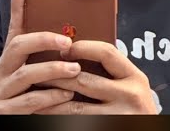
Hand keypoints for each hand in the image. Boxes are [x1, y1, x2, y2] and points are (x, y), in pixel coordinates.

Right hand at [0, 0, 81, 113]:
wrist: (25, 129)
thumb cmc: (39, 103)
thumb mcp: (43, 79)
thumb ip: (48, 61)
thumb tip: (71, 38)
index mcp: (7, 62)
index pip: (13, 28)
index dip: (17, 6)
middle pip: (16, 47)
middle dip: (43, 40)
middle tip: (67, 41)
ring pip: (25, 74)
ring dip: (52, 70)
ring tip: (75, 68)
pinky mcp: (4, 111)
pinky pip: (30, 100)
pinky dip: (51, 97)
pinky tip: (67, 96)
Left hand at [38, 40, 157, 113]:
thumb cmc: (132, 106)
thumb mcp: (128, 85)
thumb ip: (110, 70)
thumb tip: (73, 49)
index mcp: (135, 77)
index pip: (106, 53)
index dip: (81, 47)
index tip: (62, 48)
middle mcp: (131, 96)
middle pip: (83, 80)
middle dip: (55, 75)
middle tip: (36, 71)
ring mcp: (121, 116)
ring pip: (75, 105)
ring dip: (50, 98)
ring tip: (33, 91)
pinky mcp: (108, 128)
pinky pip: (78, 121)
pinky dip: (58, 116)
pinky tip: (45, 110)